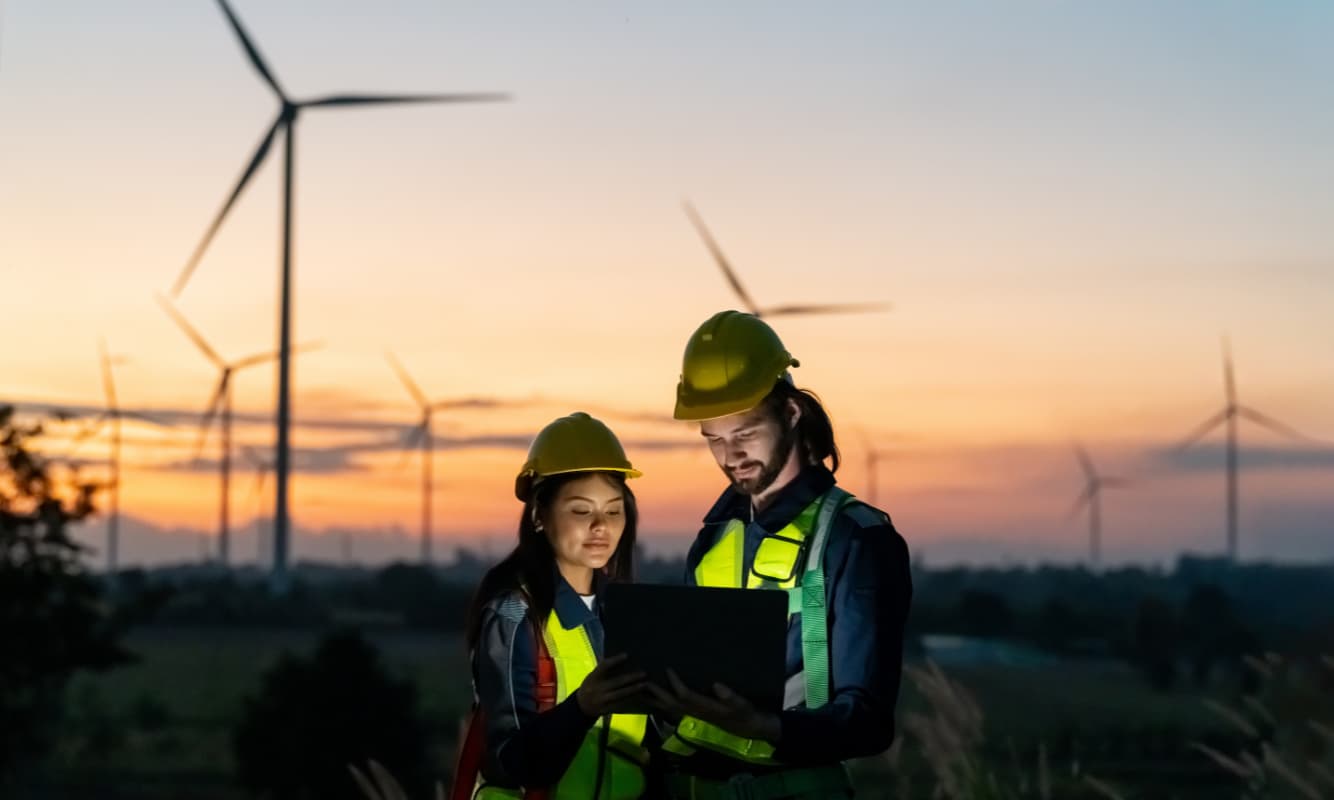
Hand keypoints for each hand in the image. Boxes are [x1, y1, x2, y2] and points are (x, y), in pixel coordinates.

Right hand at [575, 654, 645, 716]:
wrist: (581, 706)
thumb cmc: (590, 686)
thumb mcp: (592, 677)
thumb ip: (602, 670)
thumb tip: (618, 659)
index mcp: (592, 678)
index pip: (603, 667)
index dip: (614, 660)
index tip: (626, 655)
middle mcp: (596, 689)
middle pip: (616, 682)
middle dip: (631, 678)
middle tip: (643, 673)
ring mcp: (602, 700)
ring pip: (620, 694)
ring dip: (633, 689)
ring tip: (644, 684)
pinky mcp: (606, 709)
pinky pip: (620, 704)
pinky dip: (630, 699)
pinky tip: (639, 696)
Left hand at [645, 669, 780, 741]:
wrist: (745, 726)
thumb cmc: (743, 712)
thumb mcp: (741, 704)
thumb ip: (730, 696)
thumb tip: (717, 685)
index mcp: (704, 707)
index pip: (685, 695)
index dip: (676, 682)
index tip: (668, 668)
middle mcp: (693, 712)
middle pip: (669, 703)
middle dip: (655, 691)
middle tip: (642, 677)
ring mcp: (690, 714)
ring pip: (666, 708)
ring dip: (652, 698)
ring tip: (637, 686)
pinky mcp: (690, 713)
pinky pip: (669, 708)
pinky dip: (657, 702)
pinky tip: (649, 694)